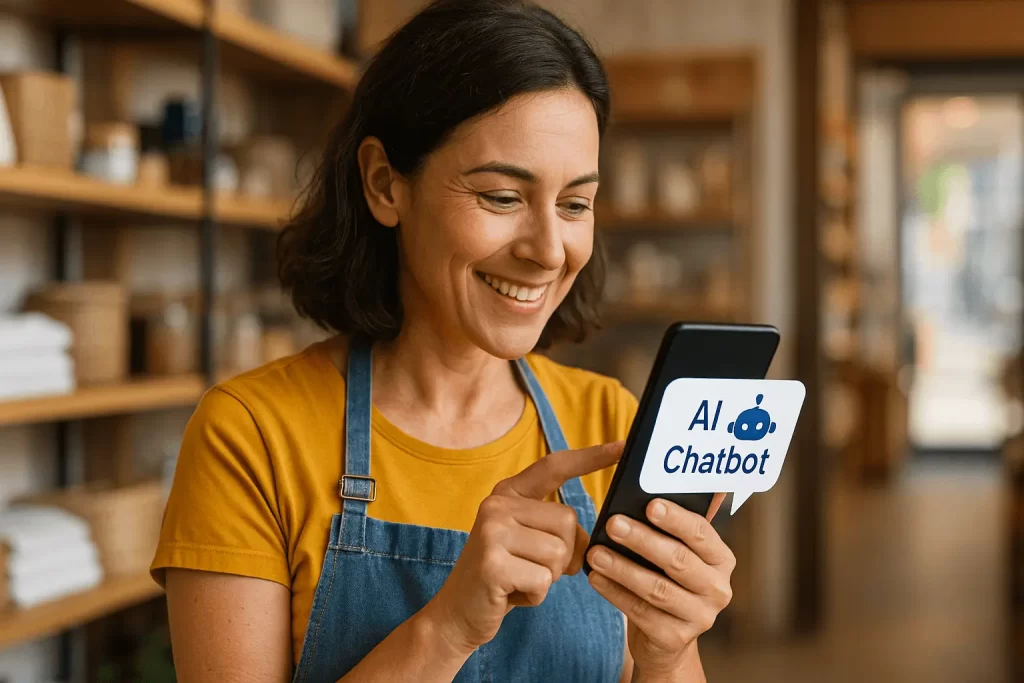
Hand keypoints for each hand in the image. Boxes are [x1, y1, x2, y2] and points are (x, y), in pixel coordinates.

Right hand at [423, 441, 624, 656]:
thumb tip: (597, 536)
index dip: (589, 457)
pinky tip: (512, 593)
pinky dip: (536, 596)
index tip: (621, 446)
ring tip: (520, 581)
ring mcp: (491, 532)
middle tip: (531, 569)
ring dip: (548, 578)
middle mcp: (497, 505)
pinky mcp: (492, 563)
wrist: (457, 614)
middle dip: (564, 556)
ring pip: (559, 554)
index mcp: (507, 494)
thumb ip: (554, 528)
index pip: (553, 467)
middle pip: (567, 522)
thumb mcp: (528, 543)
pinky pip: (543, 580)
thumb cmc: (503, 578)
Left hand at [585, 495, 733, 678]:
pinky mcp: (675, 639)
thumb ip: (677, 523)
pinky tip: (595, 578)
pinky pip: (640, 612)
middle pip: (678, 560)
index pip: (701, 533)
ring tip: (596, 553)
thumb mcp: (679, 552)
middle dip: (643, 540)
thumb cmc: (668, 580)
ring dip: (623, 568)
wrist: (666, 638)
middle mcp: (718, 589)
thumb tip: (671, 481)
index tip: (650, 504)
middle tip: (613, 523)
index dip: (676, 518)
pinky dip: (615, 593)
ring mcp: (700, 617)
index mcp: (721, 559)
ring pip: (657, 588)